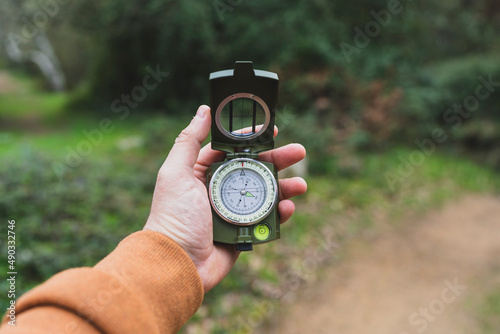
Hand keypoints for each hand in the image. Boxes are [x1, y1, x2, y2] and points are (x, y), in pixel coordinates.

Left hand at [143, 105, 306, 291]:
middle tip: (299, 152)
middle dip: (278, 160)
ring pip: (265, 194)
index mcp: (204, 173)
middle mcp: (220, 190)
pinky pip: (266, 220)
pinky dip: (279, 214)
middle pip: (256, 169)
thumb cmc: (173, 217)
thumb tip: (203, 110)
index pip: (233, 150)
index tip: (272, 129)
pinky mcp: (243, 233)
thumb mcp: (176, 173)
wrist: (176, 264)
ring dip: (285, 187)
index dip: (253, 140)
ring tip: (301, 185)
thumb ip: (189, 141)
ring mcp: (233, 212)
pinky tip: (287, 208)